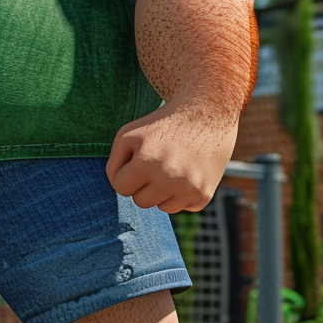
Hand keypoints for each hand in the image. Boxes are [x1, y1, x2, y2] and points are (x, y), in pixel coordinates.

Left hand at [106, 101, 238, 213]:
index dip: (125, 173)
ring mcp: (188, 188)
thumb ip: (114, 163)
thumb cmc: (162, 125)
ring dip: (161, 191)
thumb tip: (118, 189)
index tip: (137, 159)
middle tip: (156, 162)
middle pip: (140, 201)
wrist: (207, 115)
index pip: (120, 187)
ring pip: (160, 207)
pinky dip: (180, 194)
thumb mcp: (129, 134)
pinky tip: (187, 173)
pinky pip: (180, 207)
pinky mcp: (204, 195)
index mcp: (146, 161)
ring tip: (172, 166)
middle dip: (143, 184)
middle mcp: (169, 178)